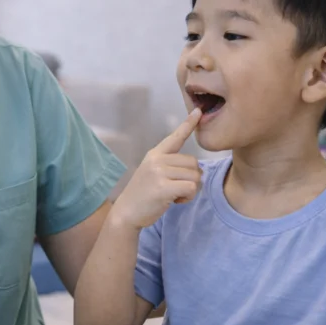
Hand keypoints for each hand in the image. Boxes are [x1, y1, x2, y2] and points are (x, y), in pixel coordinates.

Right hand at [111, 109, 201, 227]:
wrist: (126, 213)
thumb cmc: (143, 195)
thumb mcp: (153, 173)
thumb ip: (170, 166)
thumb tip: (197, 170)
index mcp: (155, 154)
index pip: (175, 137)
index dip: (188, 124)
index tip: (198, 111)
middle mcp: (157, 159)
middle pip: (194, 163)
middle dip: (191, 178)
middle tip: (175, 189)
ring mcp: (159, 172)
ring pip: (195, 176)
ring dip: (190, 189)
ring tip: (173, 195)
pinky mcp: (163, 187)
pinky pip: (192, 187)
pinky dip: (188, 197)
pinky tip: (175, 201)